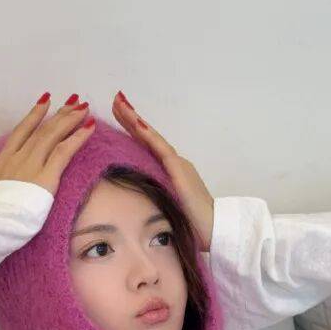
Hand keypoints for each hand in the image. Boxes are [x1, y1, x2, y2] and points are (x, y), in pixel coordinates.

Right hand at [0, 94, 94, 198]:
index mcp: (1, 160)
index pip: (21, 131)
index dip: (35, 115)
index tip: (45, 101)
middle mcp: (17, 157)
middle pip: (42, 130)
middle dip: (59, 114)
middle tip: (74, 101)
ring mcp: (31, 165)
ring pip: (53, 135)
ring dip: (70, 119)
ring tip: (84, 108)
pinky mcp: (45, 177)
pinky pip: (64, 152)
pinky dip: (78, 137)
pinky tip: (89, 127)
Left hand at [111, 91, 213, 250]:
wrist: (215, 229)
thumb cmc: (192, 224)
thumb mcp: (167, 207)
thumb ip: (155, 197)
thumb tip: (136, 199)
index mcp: (169, 172)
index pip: (147, 147)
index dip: (133, 130)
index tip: (118, 114)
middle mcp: (174, 164)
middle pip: (148, 138)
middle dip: (130, 118)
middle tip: (115, 100)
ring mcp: (177, 165)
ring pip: (152, 139)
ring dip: (135, 121)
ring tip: (120, 103)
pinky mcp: (179, 172)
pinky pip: (161, 150)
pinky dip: (148, 136)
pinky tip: (136, 123)